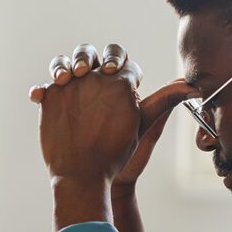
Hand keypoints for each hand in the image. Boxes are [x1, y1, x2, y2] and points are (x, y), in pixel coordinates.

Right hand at [29, 44, 196, 188]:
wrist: (95, 176)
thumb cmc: (125, 150)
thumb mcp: (146, 124)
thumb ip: (165, 101)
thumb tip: (192, 85)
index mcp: (118, 83)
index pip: (117, 57)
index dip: (114, 59)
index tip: (112, 71)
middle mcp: (95, 82)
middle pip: (87, 55)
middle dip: (83, 57)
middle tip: (83, 72)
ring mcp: (72, 91)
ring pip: (63, 66)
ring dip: (60, 66)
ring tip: (61, 79)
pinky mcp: (53, 103)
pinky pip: (44, 88)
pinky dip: (40, 88)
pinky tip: (38, 96)